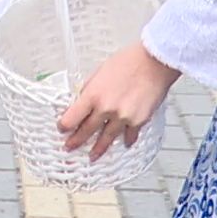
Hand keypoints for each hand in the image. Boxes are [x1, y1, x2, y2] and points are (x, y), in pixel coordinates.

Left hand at [57, 41, 178, 160]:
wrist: (154, 62)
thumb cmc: (128, 61)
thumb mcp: (99, 72)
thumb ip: (90, 89)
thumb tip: (83, 101)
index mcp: (92, 95)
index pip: (71, 118)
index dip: (64, 126)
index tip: (62, 129)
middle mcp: (106, 109)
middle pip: (86, 131)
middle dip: (76, 141)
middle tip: (70, 147)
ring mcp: (122, 117)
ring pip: (106, 138)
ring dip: (98, 149)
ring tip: (93, 156)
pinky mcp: (138, 121)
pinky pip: (129, 135)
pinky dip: (126, 139)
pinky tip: (123, 143)